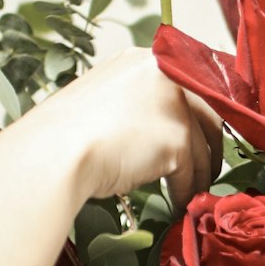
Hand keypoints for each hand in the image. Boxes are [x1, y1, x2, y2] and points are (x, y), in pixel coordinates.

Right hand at [24, 47, 223, 211]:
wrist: (54, 154)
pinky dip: (186, 192)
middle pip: (208, 113)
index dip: (199, 115)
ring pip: (202, 148)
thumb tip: (160, 131)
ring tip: (192, 192)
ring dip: (199, 174)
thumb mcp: (107, 102)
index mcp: (145, 61)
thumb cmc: (66, 135)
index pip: (190, 85)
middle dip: (210, 145)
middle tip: (206, 169)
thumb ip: (139, 106)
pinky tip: (178, 204)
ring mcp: (175, 105)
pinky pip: (191, 173)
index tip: (203, 137)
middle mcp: (165, 76)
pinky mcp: (178, 139)